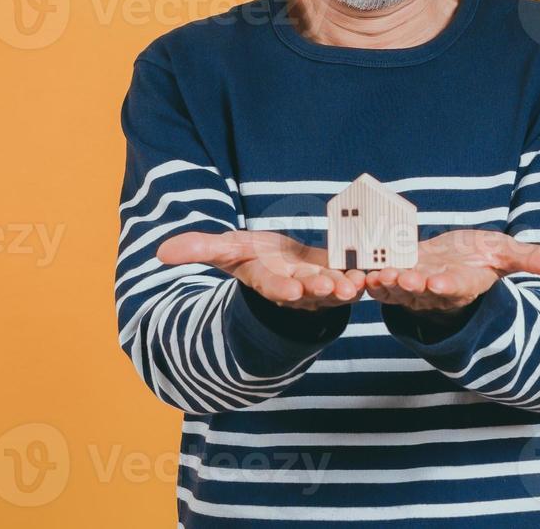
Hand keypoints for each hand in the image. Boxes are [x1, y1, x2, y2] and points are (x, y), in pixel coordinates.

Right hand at [156, 230, 367, 310]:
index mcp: (267, 279)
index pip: (272, 287)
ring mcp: (318, 283)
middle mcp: (294, 286)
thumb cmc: (250, 256)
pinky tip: (379, 267)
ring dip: (347, 287)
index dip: (281, 289)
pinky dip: (366, 272)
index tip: (291, 292)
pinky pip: (354, 274)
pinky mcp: (338, 274)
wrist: (280, 264)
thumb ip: (198, 248)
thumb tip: (160, 253)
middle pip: (308, 290)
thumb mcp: (225, 249)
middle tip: (334, 288)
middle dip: (320, 290)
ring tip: (359, 283)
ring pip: (334, 288)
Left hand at [364, 229, 539, 319]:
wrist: (452, 260)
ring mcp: (415, 287)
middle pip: (425, 292)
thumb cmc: (482, 259)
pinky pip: (380, 283)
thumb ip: (537, 261)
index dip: (449, 286)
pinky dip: (370, 280)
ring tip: (376, 277)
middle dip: (414, 288)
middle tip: (404, 281)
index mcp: (467, 283)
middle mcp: (439, 289)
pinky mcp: (395, 279)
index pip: (459, 287)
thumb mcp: (510, 254)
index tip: (439, 282)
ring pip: (399, 291)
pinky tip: (360, 272)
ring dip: (387, 286)